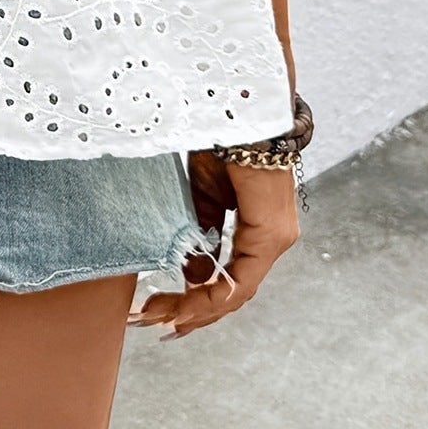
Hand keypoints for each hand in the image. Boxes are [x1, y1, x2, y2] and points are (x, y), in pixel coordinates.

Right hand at [127, 154, 299, 338]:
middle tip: (152, 320)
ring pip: (236, 292)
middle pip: (231, 293)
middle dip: (189, 311)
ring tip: (158, 316)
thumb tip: (193, 274)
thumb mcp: (204, 195)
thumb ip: (202, 235)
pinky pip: (242, 279)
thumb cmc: (222, 140)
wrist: (238, 109)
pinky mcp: (271, 233)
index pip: (229, 279)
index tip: (163, 311)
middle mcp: (272, 240)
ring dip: (194, 309)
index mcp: (258, 230)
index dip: (196, 301)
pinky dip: (211, 296)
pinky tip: (183, 305)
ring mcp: (275, 239)